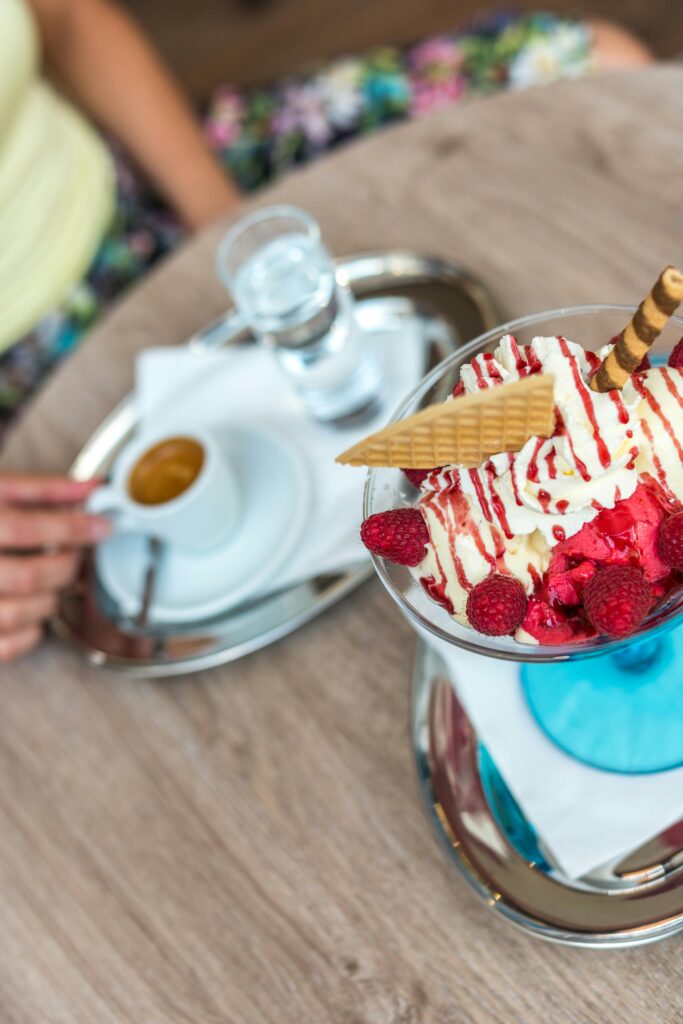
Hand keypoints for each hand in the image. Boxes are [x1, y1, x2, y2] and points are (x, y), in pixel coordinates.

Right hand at [0, 474, 110, 661]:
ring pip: (18, 613)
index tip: (102, 526)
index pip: (26, 528)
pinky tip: (32, 609)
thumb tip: (93, 488)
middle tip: (76, 555)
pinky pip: (6, 645)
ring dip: (50, 599)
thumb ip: (44, 490)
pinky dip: (31, 632)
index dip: (71, 529)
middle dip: (66, 566)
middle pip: (28, 576)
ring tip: (51, 581)